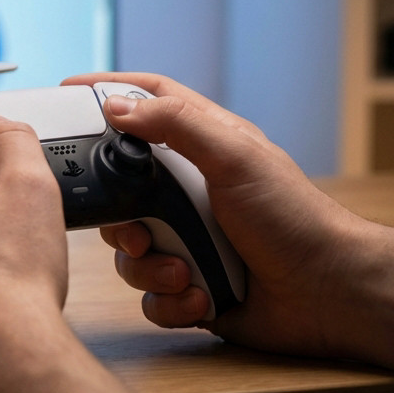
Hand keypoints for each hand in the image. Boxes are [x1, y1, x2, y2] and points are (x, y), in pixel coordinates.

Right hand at [65, 72, 393, 371]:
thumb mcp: (235, 155)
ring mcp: (186, 238)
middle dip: (118, 217)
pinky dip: (168, 299)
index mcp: (200, 148)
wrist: (327, 293)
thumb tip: (115, 107)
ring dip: (149, 266)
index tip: (66, 93)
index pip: (148, 104)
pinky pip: (148, 293)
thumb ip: (175, 123)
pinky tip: (199, 297)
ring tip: (183, 271)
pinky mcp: (187, 284)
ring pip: (128, 250)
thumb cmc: (293, 218)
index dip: (108, 93)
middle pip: (118, 188)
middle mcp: (187, 192)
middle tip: (137, 230)